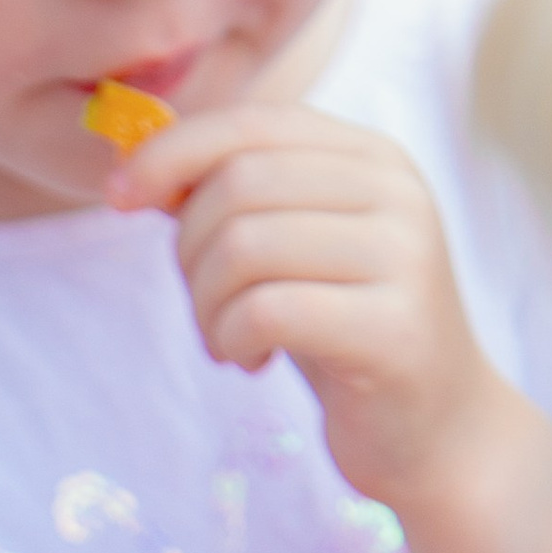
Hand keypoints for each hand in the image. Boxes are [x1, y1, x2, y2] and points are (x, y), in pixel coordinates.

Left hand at [114, 104, 506, 516]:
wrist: (433, 428)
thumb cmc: (344, 331)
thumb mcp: (288, 250)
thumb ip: (232, 198)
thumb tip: (136, 160)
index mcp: (369, 156)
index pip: (249, 123)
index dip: (170, 153)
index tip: (118, 197)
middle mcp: (394, 191)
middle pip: (236, 185)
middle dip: (189, 252)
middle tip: (204, 306)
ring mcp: (402, 255)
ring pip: (243, 246)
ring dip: (206, 306)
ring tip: (227, 341)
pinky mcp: (393, 327)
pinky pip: (265, 311)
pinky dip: (233, 341)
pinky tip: (253, 362)